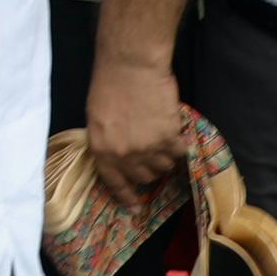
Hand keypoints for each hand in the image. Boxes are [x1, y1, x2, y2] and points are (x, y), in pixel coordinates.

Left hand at [80, 51, 183, 207]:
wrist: (130, 66)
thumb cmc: (108, 85)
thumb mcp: (97, 118)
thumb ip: (108, 142)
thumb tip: (121, 158)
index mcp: (102, 149)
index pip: (114, 182)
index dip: (126, 196)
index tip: (134, 209)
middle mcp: (125, 155)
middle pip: (144, 176)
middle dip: (147, 167)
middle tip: (149, 151)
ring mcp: (148, 148)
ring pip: (164, 166)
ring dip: (164, 155)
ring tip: (160, 135)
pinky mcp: (169, 138)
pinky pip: (179, 152)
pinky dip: (179, 144)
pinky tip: (173, 131)